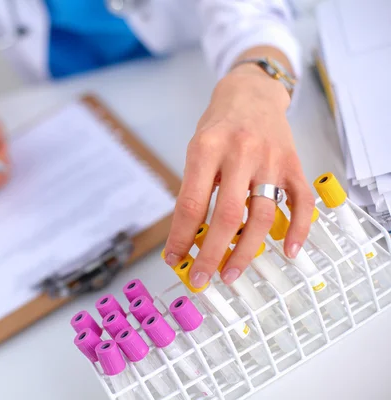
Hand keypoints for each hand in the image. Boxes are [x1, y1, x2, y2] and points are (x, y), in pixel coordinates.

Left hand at [163, 64, 313, 286]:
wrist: (252, 93)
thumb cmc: (219, 124)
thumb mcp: (197, 147)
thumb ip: (196, 187)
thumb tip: (189, 235)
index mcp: (207, 148)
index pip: (192, 203)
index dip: (181, 236)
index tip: (173, 258)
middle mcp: (241, 153)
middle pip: (228, 216)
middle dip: (211, 254)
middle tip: (200, 279)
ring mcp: (271, 160)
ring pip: (262, 216)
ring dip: (246, 251)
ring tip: (231, 273)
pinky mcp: (294, 165)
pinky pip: (302, 203)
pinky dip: (297, 230)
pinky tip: (287, 251)